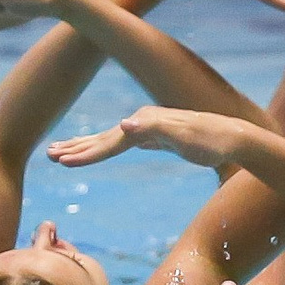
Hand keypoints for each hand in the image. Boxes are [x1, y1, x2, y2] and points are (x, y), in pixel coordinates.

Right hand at [46, 106, 257, 169]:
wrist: (235, 138)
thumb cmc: (213, 140)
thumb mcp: (186, 136)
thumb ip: (155, 129)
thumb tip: (123, 125)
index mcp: (146, 122)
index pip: (110, 141)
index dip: (87, 153)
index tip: (63, 162)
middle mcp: (144, 122)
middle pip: (104, 137)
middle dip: (77, 147)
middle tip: (49, 155)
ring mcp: (149, 128)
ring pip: (110, 139)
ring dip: (86, 146)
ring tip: (62, 153)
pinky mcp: (155, 137)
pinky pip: (123, 143)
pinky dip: (106, 147)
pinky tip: (98, 151)